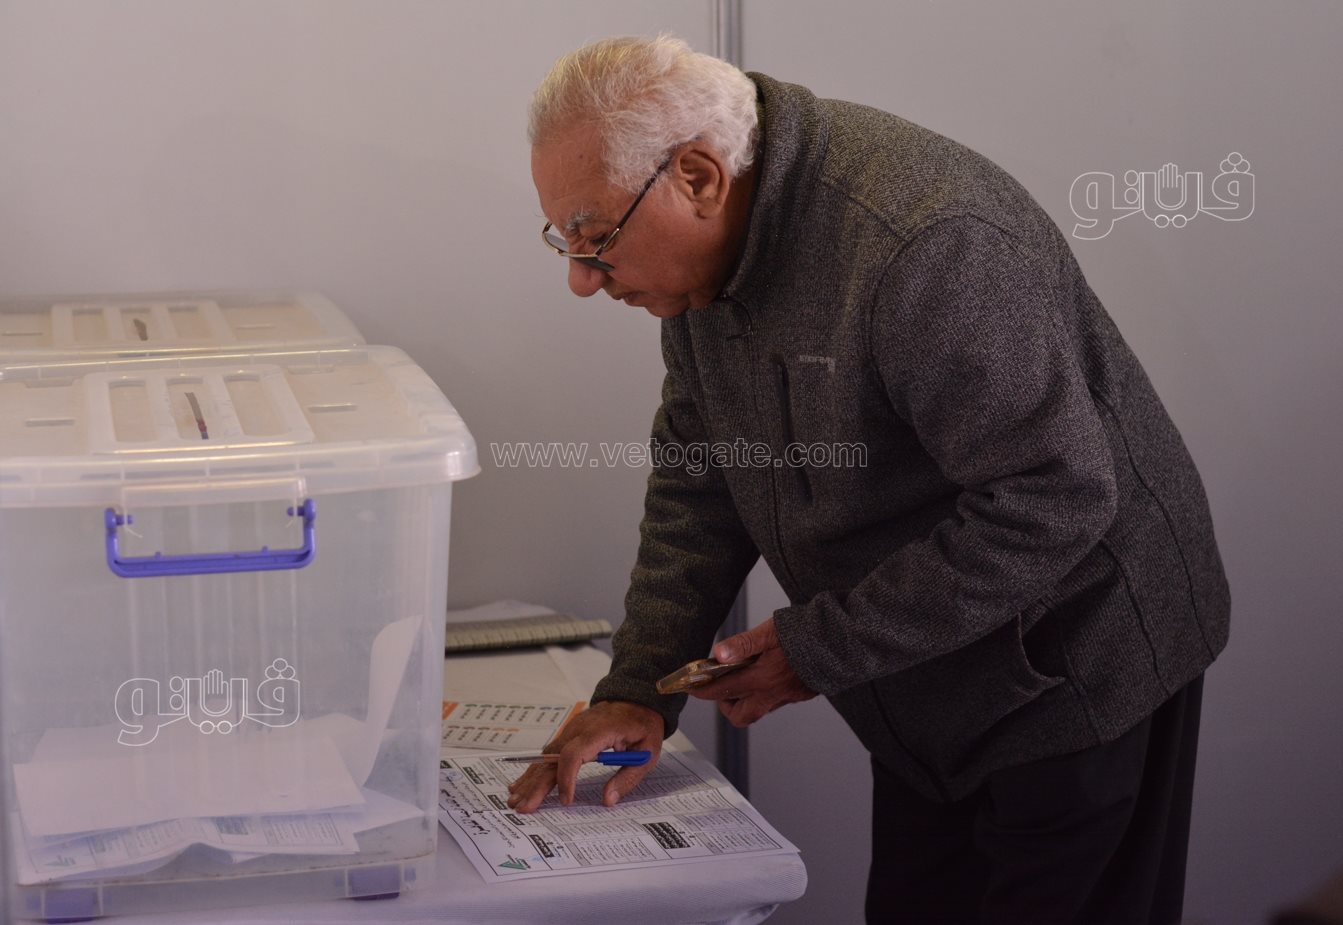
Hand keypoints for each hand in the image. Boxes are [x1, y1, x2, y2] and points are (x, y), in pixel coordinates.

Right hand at [505, 701, 663, 812]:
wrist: (636, 699)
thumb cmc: (642, 725)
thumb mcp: (647, 752)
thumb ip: (627, 777)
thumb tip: (607, 800)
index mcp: (599, 731)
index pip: (574, 754)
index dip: (567, 779)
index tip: (566, 801)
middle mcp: (578, 729)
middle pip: (552, 758)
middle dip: (537, 785)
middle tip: (524, 808)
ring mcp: (570, 730)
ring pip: (545, 757)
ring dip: (529, 779)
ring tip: (515, 801)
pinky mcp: (567, 734)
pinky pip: (548, 754)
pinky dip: (534, 770)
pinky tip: (520, 784)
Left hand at [690, 618, 815, 725]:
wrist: (840, 639)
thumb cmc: (804, 632)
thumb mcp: (768, 632)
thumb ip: (742, 644)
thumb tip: (718, 654)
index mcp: (762, 679)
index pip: (723, 692)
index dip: (703, 691)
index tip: (692, 688)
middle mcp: (773, 693)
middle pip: (740, 715)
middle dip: (726, 705)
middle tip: (722, 687)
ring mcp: (788, 696)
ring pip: (759, 710)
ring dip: (746, 700)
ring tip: (744, 678)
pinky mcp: (801, 695)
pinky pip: (776, 702)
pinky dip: (765, 694)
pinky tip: (768, 676)